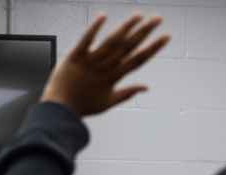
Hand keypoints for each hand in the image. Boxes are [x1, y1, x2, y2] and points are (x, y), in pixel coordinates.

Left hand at [40, 11, 168, 117]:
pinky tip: (103, 16)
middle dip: (144, 32)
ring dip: (125, 27)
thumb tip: (146, 87)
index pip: (138, 60)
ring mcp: (90, 61)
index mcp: (114, 77)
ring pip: (111, 42)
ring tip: (138, 15)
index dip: (153, 48)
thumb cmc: (82, 106)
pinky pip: (86, 40)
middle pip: (128, 47)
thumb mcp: (108, 103)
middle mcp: (104, 67)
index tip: (166, 36)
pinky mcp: (75, 56)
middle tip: (157, 18)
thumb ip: (128, 93)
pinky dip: (94, 28)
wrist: (59, 109)